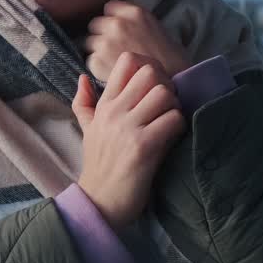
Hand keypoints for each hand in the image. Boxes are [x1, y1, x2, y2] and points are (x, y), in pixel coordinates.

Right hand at [72, 52, 186, 230]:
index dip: (149, 68)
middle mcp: (114, 111)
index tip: (154, 87)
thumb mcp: (87, 129)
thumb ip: (84, 102)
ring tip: (170, 122)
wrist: (99, 200)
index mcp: (104, 104)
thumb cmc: (98, 165)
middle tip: (167, 105)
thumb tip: (82, 77)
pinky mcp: (144, 146)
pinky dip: (179, 126)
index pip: (127, 62)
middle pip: (150, 73)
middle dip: (166, 86)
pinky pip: (173, 120)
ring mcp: (128, 128)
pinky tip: (172, 137)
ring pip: (164, 94)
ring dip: (175, 106)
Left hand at [80, 0, 191, 80]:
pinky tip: (114, 72)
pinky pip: (91, 60)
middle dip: (103, 34)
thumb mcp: (156, 27)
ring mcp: (105, 43)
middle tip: (115, 49)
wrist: (174, 83)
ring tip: (115, 62)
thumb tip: (119, 19)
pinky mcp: (98, 61)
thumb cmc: (170, 58)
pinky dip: (99, 66)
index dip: (113, 19)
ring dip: (99, 50)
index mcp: (134, 13)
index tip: (118, 30)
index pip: (110, 7)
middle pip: (96, 24)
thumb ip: (134, 21)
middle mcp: (117, 24)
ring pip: (90, 43)